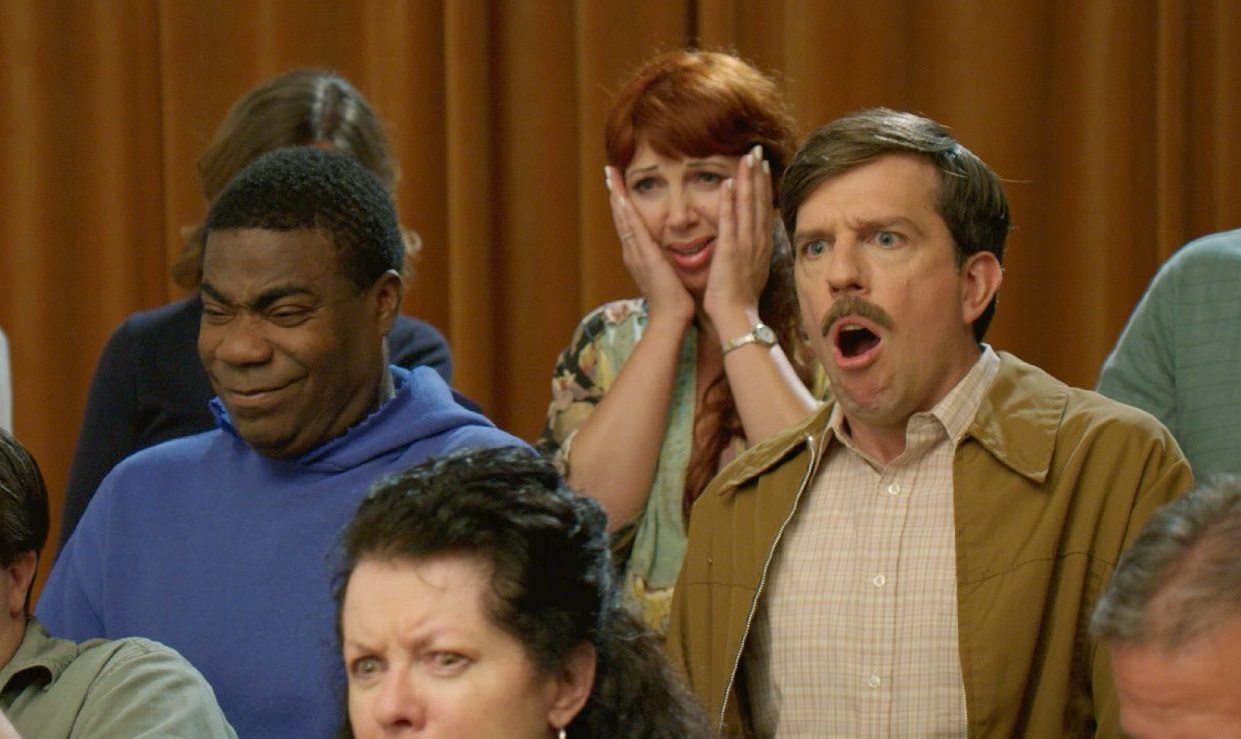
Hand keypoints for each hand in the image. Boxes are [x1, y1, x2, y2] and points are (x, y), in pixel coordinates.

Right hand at [606, 166, 694, 323]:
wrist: (671, 318)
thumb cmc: (674, 300)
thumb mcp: (668, 274)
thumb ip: (665, 261)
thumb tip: (668, 252)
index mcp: (639, 256)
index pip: (629, 224)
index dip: (623, 204)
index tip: (620, 185)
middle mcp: (632, 253)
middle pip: (621, 217)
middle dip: (615, 194)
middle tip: (609, 171)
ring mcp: (635, 254)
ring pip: (623, 219)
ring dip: (616, 196)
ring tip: (611, 176)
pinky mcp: (643, 256)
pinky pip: (632, 229)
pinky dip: (625, 212)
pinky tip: (620, 197)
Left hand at [703, 145, 771, 322]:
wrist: (737, 317)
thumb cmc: (740, 300)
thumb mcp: (751, 272)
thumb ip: (752, 255)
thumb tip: (754, 246)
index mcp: (761, 247)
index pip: (763, 210)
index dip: (763, 186)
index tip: (762, 167)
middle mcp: (757, 242)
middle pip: (759, 201)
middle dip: (758, 174)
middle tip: (757, 151)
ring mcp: (745, 245)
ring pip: (748, 205)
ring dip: (748, 179)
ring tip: (747, 157)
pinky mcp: (730, 250)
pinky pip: (730, 220)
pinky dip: (729, 200)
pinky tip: (728, 181)